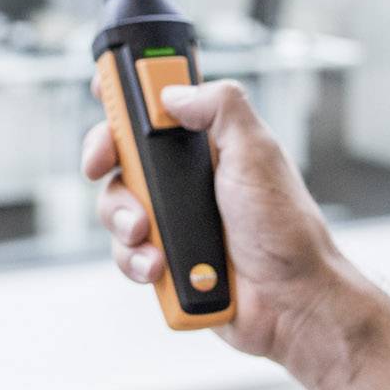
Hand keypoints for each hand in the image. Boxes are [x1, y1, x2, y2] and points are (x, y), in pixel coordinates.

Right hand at [82, 75, 339, 364]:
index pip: (157, 105)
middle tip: (100, 165)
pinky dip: (135, 259)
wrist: (289, 298)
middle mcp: (184, 177)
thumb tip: (173, 94)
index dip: (125, 93)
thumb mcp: (257, 153)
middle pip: (119, 152)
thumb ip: (221, 108)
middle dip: (104, 157)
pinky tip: (159, 266)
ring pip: (114, 205)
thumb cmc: (285, 228)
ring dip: (121, 218)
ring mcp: (172, 218)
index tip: (105, 92)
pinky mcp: (164, 256)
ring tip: (146, 234)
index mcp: (206, 144)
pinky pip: (126, 252)